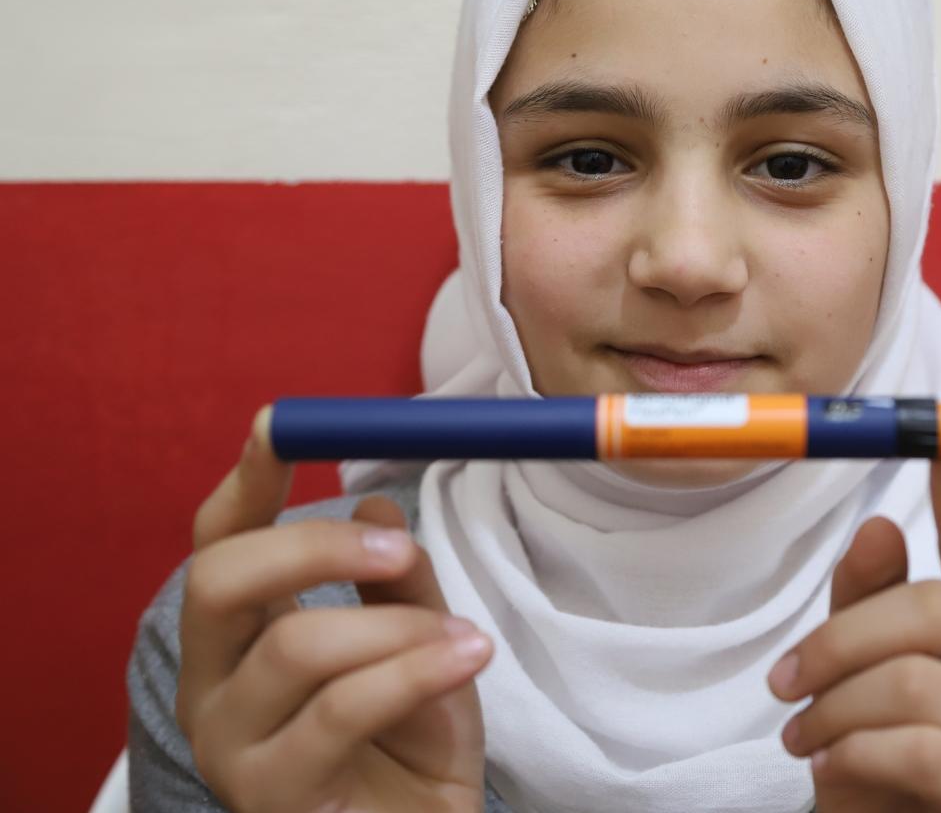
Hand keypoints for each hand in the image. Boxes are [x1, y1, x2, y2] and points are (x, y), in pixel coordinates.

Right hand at [175, 407, 492, 812]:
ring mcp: (231, 745)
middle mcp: (212, 685)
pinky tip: (467, 658)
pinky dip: (414, 672)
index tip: (279, 425)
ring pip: (297, 645)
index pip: (218, 545)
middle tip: (397, 548)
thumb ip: (396, 581)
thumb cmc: (412, 743)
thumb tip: (375, 501)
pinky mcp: (271, 794)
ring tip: (464, 638)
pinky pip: (340, 709)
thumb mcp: (419, 640)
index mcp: (238, 638)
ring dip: (397, 628)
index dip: (245, 482)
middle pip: (220, 580)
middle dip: (313, 545)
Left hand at [767, 409, 940, 811]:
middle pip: (931, 610)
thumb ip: (869, 608)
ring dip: (833, 712)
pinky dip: (854, 755)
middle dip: (837, 644)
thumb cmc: (890, 771)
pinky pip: (919, 748)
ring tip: (804, 740)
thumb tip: (880, 524)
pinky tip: (833, 770)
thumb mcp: (864, 681)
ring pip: (912, 683)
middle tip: (784, 685)